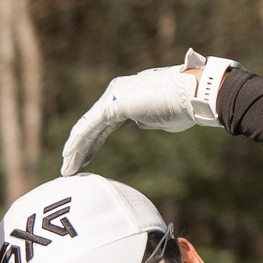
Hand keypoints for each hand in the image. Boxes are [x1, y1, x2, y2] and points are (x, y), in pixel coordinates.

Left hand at [58, 48, 228, 175]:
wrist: (196, 95)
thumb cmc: (185, 106)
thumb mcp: (160, 116)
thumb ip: (146, 119)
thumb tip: (139, 123)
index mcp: (126, 94)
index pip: (103, 120)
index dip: (93, 140)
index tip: (84, 158)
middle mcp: (116, 91)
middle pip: (92, 124)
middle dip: (80, 147)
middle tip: (69, 167)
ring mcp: (113, 96)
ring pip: (87, 127)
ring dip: (75, 150)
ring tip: (66, 170)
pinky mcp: (113, 105)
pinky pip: (89, 127)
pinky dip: (78, 144)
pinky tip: (70, 158)